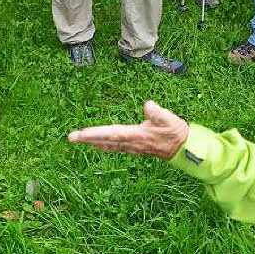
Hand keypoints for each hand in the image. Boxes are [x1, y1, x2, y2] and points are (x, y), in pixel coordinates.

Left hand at [68, 101, 189, 160]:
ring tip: (79, 140)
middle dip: (87, 139)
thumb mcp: (169, 119)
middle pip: (105, 141)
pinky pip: (114, 146)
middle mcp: (131, 143)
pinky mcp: (134, 146)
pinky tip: (97, 145)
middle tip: (70, 138)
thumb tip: (148, 105)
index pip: (111, 134)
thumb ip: (158, 113)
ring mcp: (132, 146)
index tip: (81, 134)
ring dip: (92, 142)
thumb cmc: (175, 132)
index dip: (95, 134)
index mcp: (136, 136)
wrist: (184, 147)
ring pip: (108, 144)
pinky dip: (103, 144)